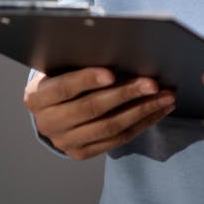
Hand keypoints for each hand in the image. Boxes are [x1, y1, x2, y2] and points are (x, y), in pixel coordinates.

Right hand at [23, 68, 175, 159]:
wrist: (53, 106)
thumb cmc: (64, 73)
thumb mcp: (64, 64)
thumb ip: (82, 58)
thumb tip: (119, 50)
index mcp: (37, 96)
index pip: (63, 88)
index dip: (87, 80)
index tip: (112, 73)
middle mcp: (47, 122)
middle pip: (91, 108)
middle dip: (126, 94)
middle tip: (153, 83)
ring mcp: (65, 142)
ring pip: (109, 127)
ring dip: (142, 110)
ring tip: (166, 96)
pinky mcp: (82, 153)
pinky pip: (118, 139)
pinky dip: (142, 123)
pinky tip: (159, 109)